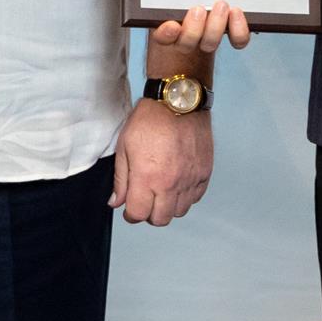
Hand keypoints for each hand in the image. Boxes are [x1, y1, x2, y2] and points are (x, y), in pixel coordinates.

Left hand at [109, 98, 211, 226]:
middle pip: (160, 219)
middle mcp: (170, 183)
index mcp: (147, 177)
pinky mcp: (204, 172)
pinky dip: (186, 196)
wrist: (178, 101)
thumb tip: (116, 202)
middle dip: (149, 214)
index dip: (131, 214)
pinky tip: (178, 183)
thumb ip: (121, 179)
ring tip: (162, 190)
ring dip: (168, 206)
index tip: (130, 208)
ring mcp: (190, 179)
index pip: (138, 214)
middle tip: (145, 200)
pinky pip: (196, 198)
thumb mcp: (125, 147)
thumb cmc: (149, 119)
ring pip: (180, 211)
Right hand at [150, 0, 250, 55]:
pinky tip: (236, 12)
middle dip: (194, 28)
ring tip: (221, 5)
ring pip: (209, 44)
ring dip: (216, 26)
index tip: (172, 26)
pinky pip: (236, 41)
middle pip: (187, 43)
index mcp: (168, 25)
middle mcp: (186, 36)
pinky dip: (238, 30)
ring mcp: (208, 37)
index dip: (167, 34)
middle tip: (199, 9)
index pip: (163, 37)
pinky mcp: (231, 33)